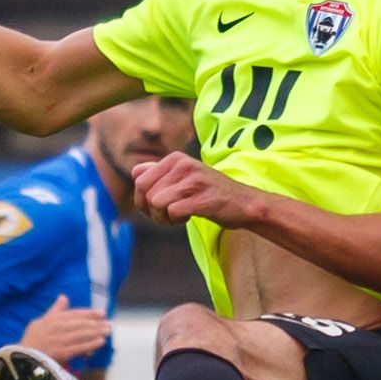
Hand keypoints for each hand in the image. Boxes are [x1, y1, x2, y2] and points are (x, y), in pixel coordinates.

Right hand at [19, 294, 111, 363]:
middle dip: (96, 323)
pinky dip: (91, 344)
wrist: (23, 359)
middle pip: (81, 323)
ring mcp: (60, 340)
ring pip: (82, 334)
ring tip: (108, 331)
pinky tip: (100, 342)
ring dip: (97, 332)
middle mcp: (57, 327)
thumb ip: (55, 310)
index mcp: (53, 319)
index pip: (74, 314)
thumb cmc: (32, 340)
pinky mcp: (62, 352)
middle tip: (109, 323)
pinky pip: (80, 347)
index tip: (101, 313)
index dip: (89, 313)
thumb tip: (64, 297)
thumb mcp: (40, 322)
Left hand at [132, 153, 256, 228]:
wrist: (245, 203)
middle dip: (152, 211)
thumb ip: (159, 172)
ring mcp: (194, 181)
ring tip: (179, 216)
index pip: (139, 180)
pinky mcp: (203, 199)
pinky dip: (177, 220)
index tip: (159, 206)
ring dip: (164, 218)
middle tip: (168, 215)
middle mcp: (183, 165)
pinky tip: (188, 218)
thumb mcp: (185, 176)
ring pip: (157, 203)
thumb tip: (135, 172)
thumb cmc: (211, 192)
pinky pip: (173, 212)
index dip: (143, 199)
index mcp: (175, 158)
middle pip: (146, 193)